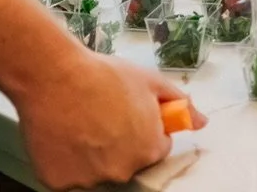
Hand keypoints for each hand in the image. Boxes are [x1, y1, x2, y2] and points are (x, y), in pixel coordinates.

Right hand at [9, 53, 192, 190]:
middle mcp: (121, 171)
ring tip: (81, 123)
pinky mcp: (59, 182)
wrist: (55, 76)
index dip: (146, 130)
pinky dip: (67, 161)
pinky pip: (69, 175)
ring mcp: (89, 180)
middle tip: (103, 117)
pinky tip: (64, 135)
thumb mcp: (151, 82)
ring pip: (97, 170)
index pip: (156, 149)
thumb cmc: (104, 76)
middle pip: (127, 162)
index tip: (130, 117)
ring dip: (93, 155)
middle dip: (121, 144)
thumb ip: (180, 105)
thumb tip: (201, 122)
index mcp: (148, 150)